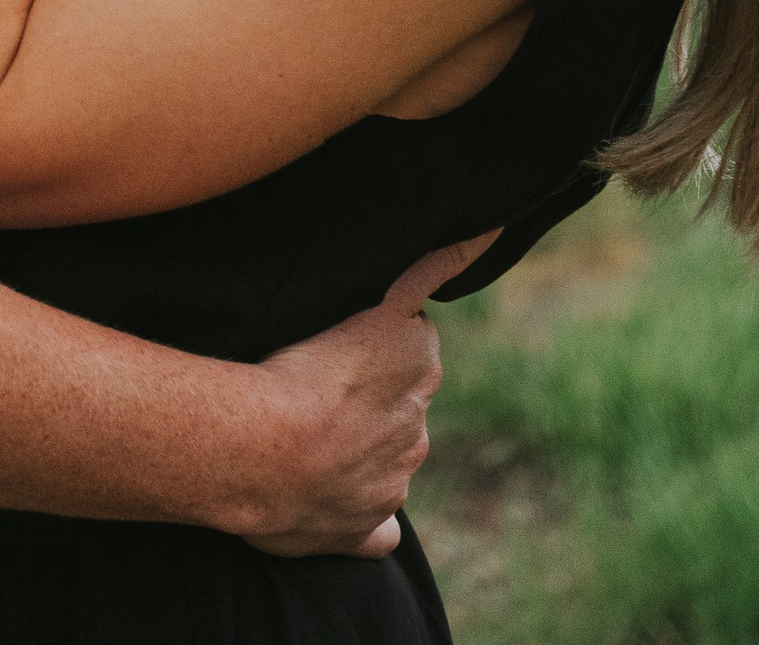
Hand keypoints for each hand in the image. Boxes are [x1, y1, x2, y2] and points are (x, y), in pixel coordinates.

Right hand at [237, 236, 495, 558]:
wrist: (267, 447)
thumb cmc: (305, 360)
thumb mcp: (374, 295)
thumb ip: (425, 271)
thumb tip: (491, 231)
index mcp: (421, 361)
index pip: (410, 340)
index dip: (374, 338)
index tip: (343, 339)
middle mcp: (419, 423)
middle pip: (400, 399)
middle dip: (370, 393)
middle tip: (319, 381)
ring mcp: (396, 478)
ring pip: (385, 455)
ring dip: (357, 444)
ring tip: (305, 431)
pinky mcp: (369, 525)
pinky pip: (381, 527)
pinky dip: (372, 521)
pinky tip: (348, 509)